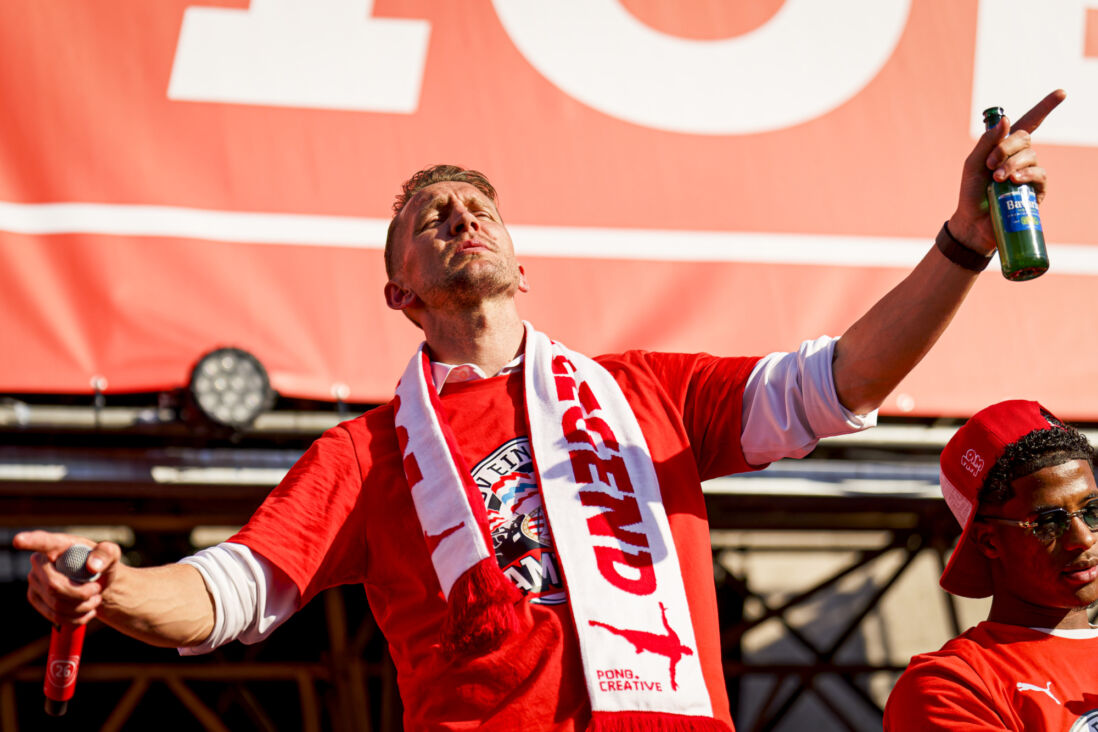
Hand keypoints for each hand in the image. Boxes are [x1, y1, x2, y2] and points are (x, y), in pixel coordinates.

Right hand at [14, 530, 122, 626]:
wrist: (98, 583)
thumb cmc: (103, 564)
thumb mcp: (111, 555)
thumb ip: (106, 554)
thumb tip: (92, 566)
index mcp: (58, 545)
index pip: (42, 542)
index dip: (30, 541)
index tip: (19, 540)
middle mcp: (40, 562)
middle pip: (54, 586)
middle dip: (81, 593)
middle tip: (96, 590)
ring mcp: (34, 581)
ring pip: (56, 605)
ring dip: (82, 607)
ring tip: (94, 599)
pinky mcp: (35, 598)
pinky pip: (55, 616)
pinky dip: (76, 617)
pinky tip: (87, 610)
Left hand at [948, 89, 1065, 254]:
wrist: (973, 221)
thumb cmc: (971, 192)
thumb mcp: (973, 164)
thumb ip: (986, 142)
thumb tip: (1006, 120)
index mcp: (1005, 147)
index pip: (1029, 122)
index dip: (1045, 107)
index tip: (1062, 93)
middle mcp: (1020, 157)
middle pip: (1024, 138)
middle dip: (1006, 148)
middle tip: (990, 163)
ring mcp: (1029, 172)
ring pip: (1030, 156)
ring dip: (1011, 165)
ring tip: (996, 179)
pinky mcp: (1036, 189)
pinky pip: (1038, 174)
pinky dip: (1026, 174)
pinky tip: (1014, 181)